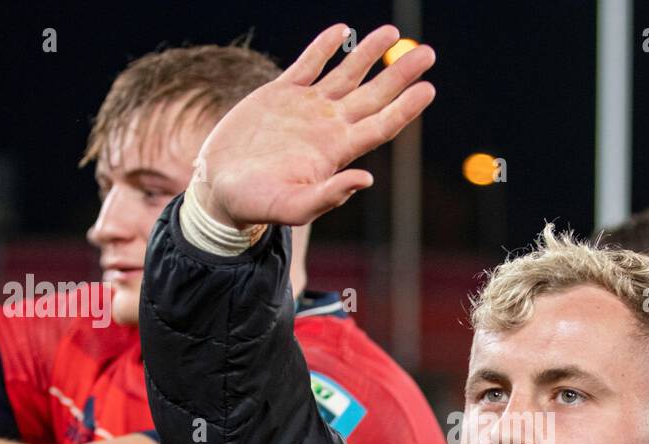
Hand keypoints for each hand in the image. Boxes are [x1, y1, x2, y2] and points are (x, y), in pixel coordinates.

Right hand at [193, 23, 434, 228]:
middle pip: (374, 95)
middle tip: (428, 53)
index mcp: (336, 152)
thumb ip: (329, 197)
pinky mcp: (280, 94)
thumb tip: (368, 180)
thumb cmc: (257, 205)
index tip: (428, 88)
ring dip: (369, 53)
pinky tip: (341, 31)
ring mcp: (306, 108)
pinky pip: (308, 64)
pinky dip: (324, 47)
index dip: (406, 107)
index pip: (381, 125)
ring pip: (346, 74)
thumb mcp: (293, 207)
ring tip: (393, 31)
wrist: (220, 189)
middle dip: (400, 74)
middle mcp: (328, 126)